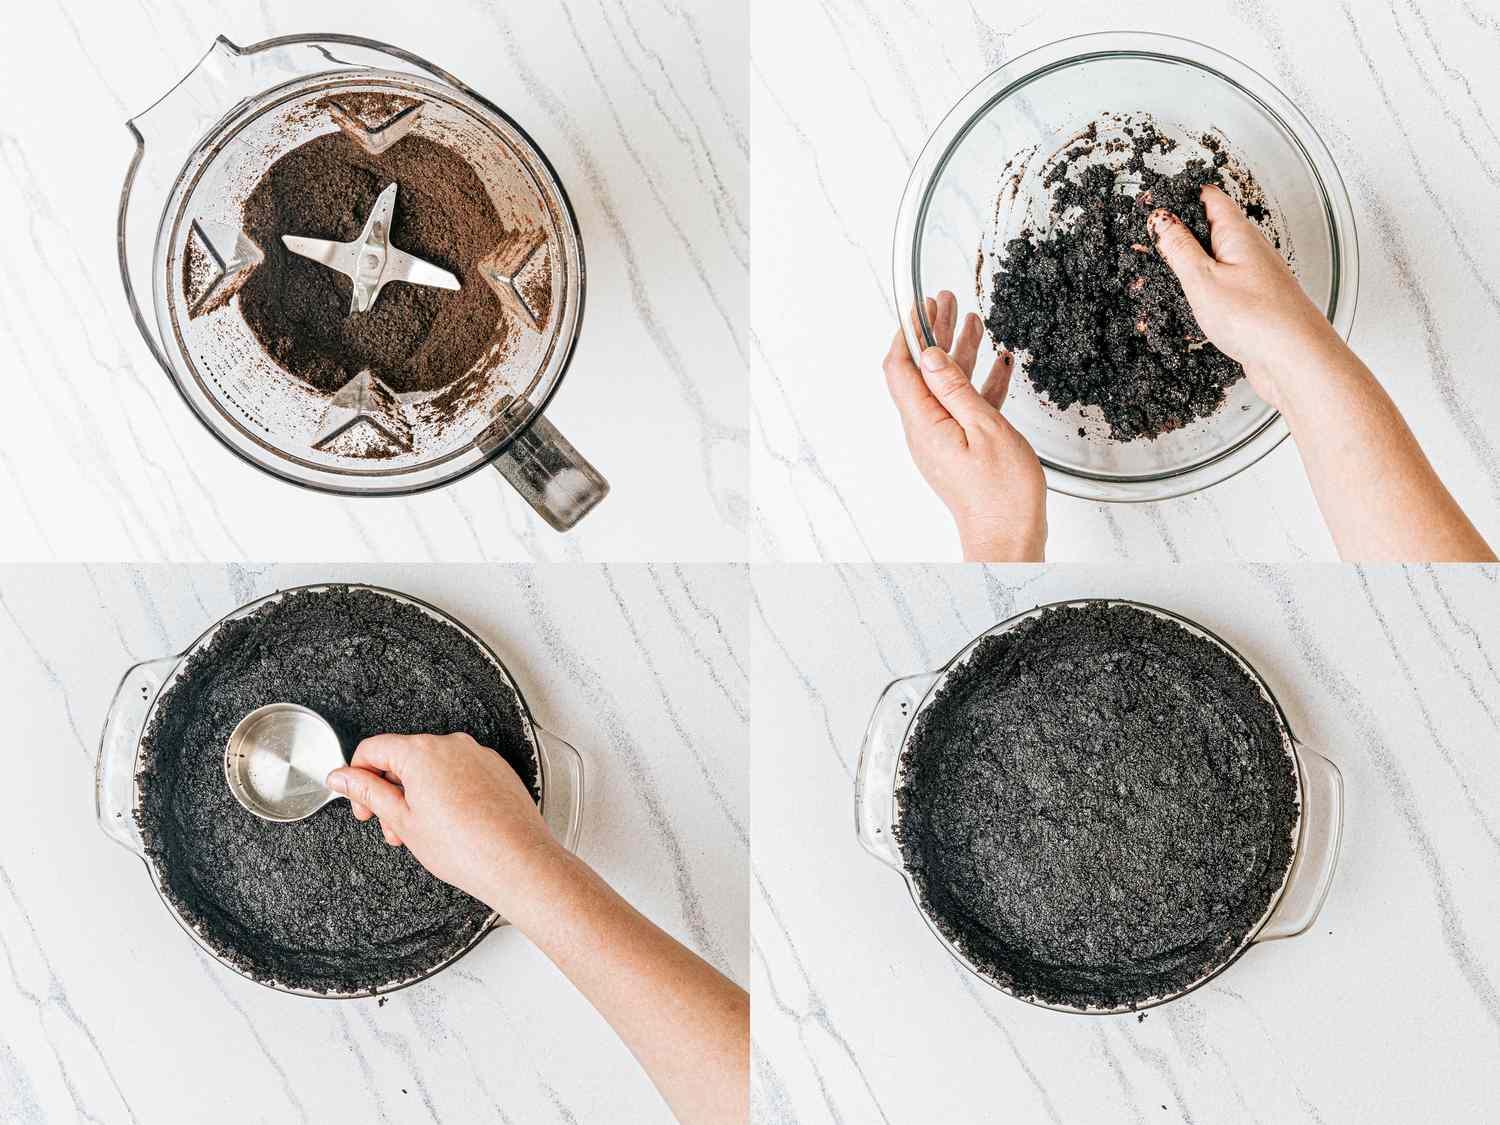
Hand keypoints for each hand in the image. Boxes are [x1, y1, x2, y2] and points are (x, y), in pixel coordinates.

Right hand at [326, 732, 557, 912]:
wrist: (517, 862)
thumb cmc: (465, 848)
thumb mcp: (402, 821)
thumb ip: (367, 793)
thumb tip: (342, 777)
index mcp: (422, 752)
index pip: (373, 749)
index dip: (358, 777)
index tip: (359, 801)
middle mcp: (452, 744)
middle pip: (403, 759)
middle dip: (390, 793)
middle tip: (392, 827)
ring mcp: (477, 755)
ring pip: (432, 768)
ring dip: (417, 796)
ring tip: (422, 834)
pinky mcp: (496, 768)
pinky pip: (460, 773)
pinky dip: (447, 793)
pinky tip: (451, 825)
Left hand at [883, 291, 1045, 560]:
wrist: (1010, 538)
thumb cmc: (1001, 494)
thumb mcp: (984, 428)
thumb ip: (956, 389)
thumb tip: (931, 355)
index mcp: (925, 424)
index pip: (901, 369)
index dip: (908, 333)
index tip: (920, 305)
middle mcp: (927, 431)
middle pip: (924, 372)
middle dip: (934, 333)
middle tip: (947, 300)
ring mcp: (944, 440)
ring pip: (947, 386)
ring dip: (960, 353)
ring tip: (973, 319)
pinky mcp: (962, 449)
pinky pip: (967, 407)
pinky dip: (979, 383)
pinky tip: (998, 365)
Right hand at [1148, 185, 1346, 411]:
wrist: (1295, 360)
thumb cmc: (1258, 319)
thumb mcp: (1203, 279)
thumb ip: (1179, 247)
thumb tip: (1161, 218)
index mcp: (1238, 233)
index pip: (1207, 197)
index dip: (1178, 197)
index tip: (1152, 204)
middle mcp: (1249, 250)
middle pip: (1208, 228)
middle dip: (1176, 235)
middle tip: (1146, 244)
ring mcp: (1252, 277)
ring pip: (1212, 261)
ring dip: (1183, 268)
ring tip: (1154, 280)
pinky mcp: (1252, 303)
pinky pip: (1219, 288)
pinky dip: (1197, 293)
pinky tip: (1183, 308)